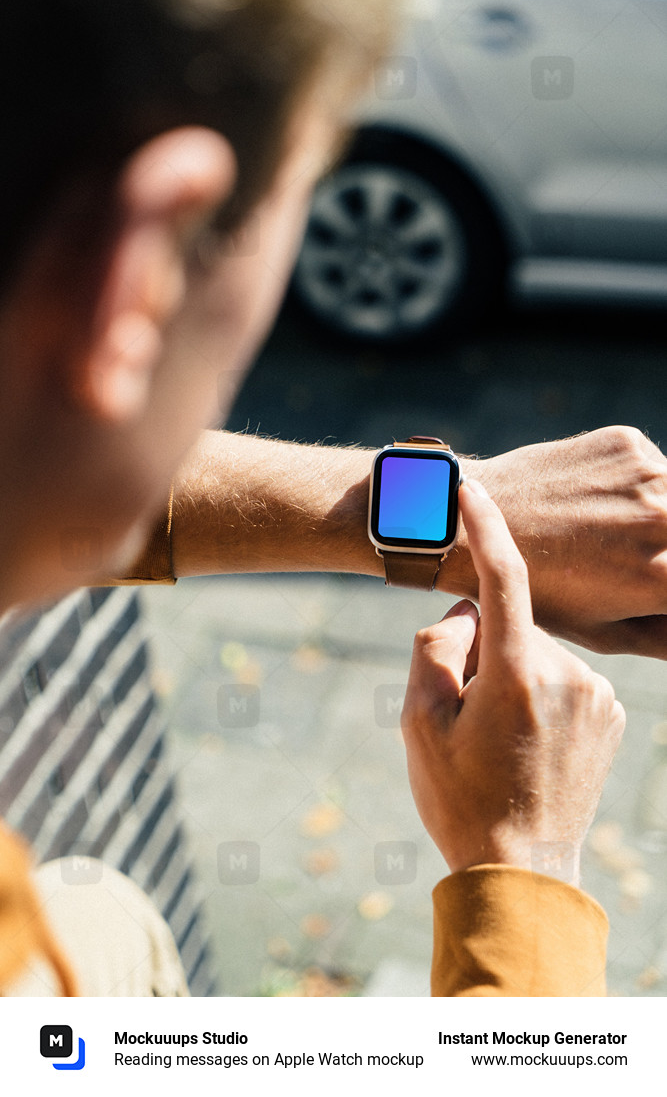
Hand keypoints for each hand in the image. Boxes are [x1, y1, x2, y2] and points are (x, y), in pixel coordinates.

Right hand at [402, 480, 625, 880]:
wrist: (521, 870)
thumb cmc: (459, 797)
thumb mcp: (418, 722)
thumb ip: (435, 645)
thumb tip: (466, 612)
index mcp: (518, 672)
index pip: (504, 577)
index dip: (485, 527)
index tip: (469, 489)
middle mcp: (569, 675)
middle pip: (509, 627)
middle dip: (479, 650)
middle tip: (460, 713)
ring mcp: (597, 697)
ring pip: (535, 654)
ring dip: (509, 676)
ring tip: (495, 740)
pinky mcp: (611, 716)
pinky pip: (562, 680)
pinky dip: (538, 695)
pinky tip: (524, 743)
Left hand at [450, 426, 666, 657]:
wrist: (469, 527)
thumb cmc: (538, 592)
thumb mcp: (606, 632)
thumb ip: (664, 636)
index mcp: (665, 577)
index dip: (663, 585)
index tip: (647, 583)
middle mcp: (666, 520)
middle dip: (662, 551)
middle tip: (627, 558)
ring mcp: (649, 475)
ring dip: (657, 515)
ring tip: (610, 533)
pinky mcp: (628, 443)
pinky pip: (653, 465)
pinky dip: (637, 484)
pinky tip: (595, 502)